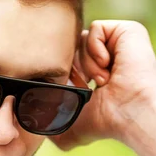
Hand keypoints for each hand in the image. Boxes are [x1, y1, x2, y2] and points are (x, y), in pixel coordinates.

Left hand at [50, 20, 155, 150]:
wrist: (129, 112)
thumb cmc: (104, 122)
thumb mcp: (68, 126)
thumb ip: (47, 123)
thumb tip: (27, 123)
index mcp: (96, 75)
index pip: (69, 63)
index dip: (64, 74)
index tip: (71, 89)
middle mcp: (108, 58)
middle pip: (73, 49)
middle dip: (74, 67)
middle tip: (84, 85)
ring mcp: (118, 44)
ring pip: (82, 39)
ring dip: (87, 62)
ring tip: (102, 80)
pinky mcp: (127, 31)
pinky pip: (95, 29)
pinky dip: (95, 49)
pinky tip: (108, 67)